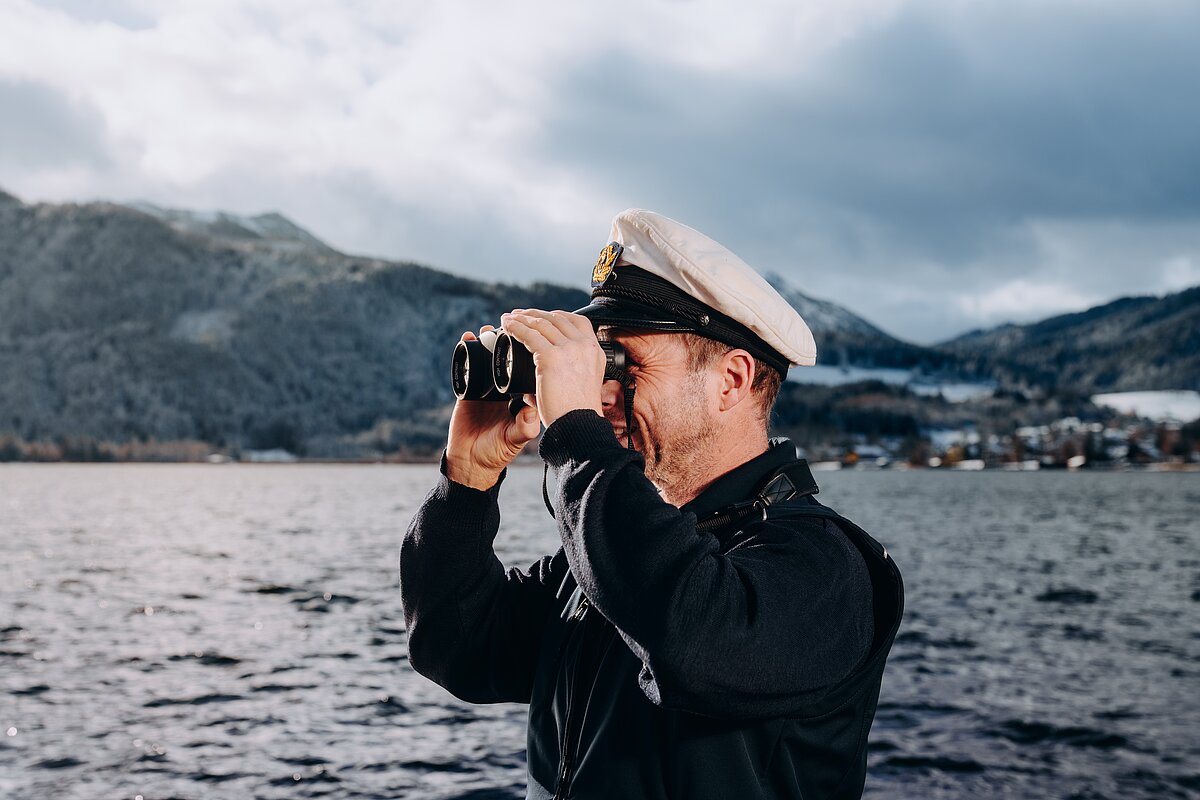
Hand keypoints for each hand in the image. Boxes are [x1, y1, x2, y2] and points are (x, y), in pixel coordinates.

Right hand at [445, 326, 542, 489]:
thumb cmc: (497, 453)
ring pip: (489, 358)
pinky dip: (467, 349)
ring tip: (489, 328)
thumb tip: (532, 408)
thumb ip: (524, 426)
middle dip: (510, 341)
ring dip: (489, 340)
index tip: (534, 335)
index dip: (532, 352)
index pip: (530, 370)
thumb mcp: (515, 438)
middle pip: (510, 359)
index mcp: (521, 397)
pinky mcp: (467, 389)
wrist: (471, 464)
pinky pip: (467, 365)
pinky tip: (468, 338)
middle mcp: (505, 390)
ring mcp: (486, 388)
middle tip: (510, 324)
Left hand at [499, 309, 605, 427]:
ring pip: (541, 324)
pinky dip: (516, 328)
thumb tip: (563, 364)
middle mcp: (584, 345)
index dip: (556, 315)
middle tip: (520, 314)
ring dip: (522, 318)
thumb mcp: (588, 382)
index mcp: (594, 350)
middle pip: (557, 318)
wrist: (578, 425)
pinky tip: (507, 326)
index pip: (577, 321)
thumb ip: (578, 367)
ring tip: (509, 318)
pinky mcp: (550, 357)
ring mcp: (568, 349)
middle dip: (536, 314)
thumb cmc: (579, 412)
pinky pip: (529, 335)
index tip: (542, 317)